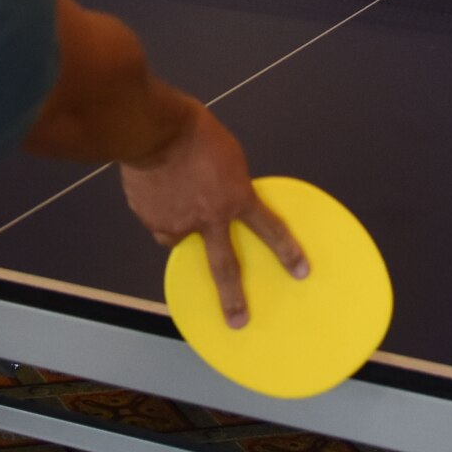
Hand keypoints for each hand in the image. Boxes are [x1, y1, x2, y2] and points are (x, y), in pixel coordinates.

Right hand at [120, 98, 306, 328]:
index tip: (301, 272)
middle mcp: (210, 218)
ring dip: (179, 229)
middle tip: (237, 321)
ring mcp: (178, 222)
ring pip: (178, 238)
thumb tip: (223, 194)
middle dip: (232, 298)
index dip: (287, 251)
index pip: (268, 229)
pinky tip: (154, 192)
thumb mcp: (227, 155)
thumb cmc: (196, 132)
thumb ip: (228, 183)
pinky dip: (157, 210)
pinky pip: (156, 220)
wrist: (154, 130)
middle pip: (224, 267)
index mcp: (235, 197)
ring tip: (172, 206)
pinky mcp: (150, 218)